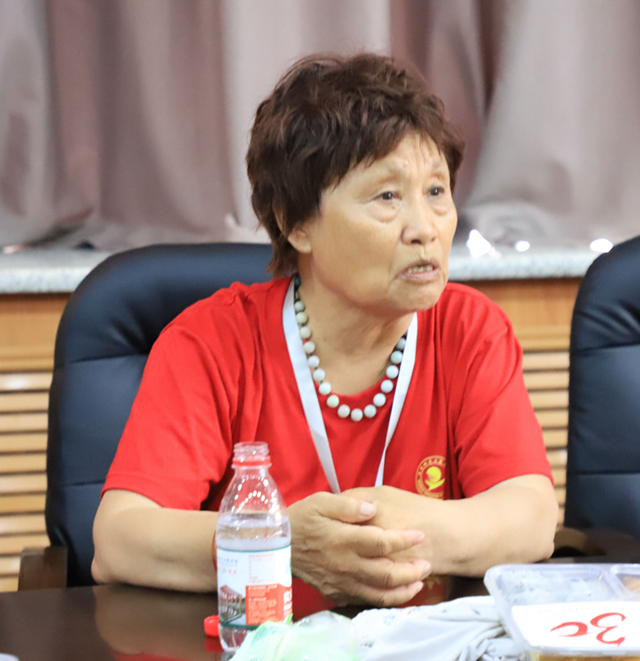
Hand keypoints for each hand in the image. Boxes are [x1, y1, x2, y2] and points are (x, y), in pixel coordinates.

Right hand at [288, 491, 429, 605]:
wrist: (277, 545)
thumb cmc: (301, 519)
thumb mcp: (321, 501)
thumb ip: (348, 504)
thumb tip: (372, 508)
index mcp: (344, 539)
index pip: (382, 542)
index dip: (404, 540)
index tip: (419, 535)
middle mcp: (345, 564)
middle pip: (386, 573)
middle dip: (411, 571)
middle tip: (427, 564)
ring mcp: (341, 581)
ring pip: (378, 593)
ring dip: (402, 590)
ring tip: (418, 583)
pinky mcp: (336, 592)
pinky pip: (364, 600)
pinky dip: (383, 599)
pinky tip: (393, 592)